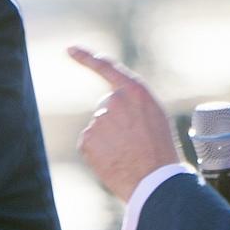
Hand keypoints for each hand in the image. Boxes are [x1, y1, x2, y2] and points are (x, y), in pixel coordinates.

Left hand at [68, 46, 179, 201]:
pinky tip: (114, 160)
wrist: (154, 180)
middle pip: (106, 107)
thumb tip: (111, 103)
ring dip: (108, 138)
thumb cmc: (159, 150)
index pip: (107, 68)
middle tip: (134, 141)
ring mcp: (98, 120)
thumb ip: (132, 103)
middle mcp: (114, 100)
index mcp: (135, 91)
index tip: (71, 49)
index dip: (86, 57)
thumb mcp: (154, 116)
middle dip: (115, 122)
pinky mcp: (87, 139)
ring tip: (127, 152)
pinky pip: (90, 143)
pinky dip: (98, 152)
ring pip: (99, 127)